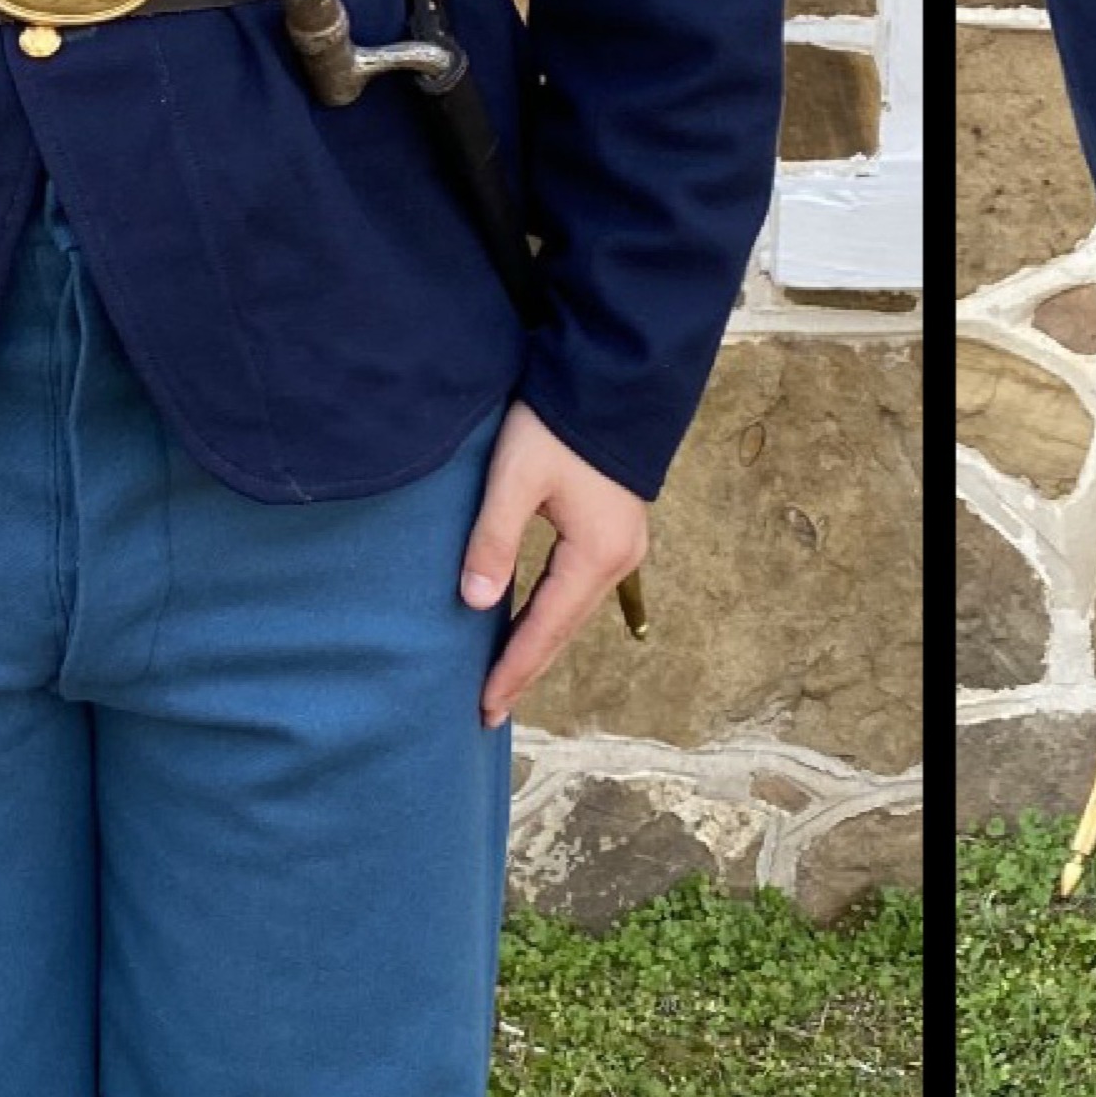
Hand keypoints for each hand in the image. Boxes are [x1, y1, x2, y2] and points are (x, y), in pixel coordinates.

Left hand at [463, 401, 651, 723]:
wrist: (610, 384)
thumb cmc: (559, 427)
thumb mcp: (515, 479)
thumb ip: (494, 540)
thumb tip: (475, 602)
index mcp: (595, 554)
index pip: (545, 628)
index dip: (513, 669)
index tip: (484, 707)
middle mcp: (617, 560)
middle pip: (563, 630)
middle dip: (526, 671)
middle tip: (489, 712)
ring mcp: (620, 548)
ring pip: (571, 613)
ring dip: (538, 647)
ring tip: (505, 679)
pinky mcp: (612, 533)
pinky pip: (577, 591)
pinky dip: (549, 618)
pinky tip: (529, 627)